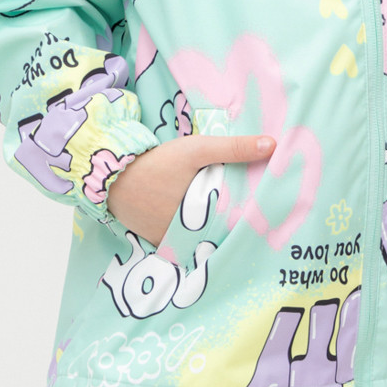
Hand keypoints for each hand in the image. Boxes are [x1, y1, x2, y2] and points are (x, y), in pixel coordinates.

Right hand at [106, 133, 275, 246]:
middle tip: (249, 219)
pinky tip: (197, 223)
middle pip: (217, 232)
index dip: (249, 220)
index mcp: (203, 216)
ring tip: (226, 220)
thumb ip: (234, 148)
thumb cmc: (158, 162)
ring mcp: (172, 241)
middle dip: (230, 226)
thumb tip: (272, 145)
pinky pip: (180, 241)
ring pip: (199, 238)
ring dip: (208, 231)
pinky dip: (188, 234)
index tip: (263, 217)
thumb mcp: (197, 150)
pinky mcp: (158, 241)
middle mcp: (189, 235)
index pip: (235, 224)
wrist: (114, 176)